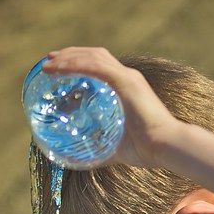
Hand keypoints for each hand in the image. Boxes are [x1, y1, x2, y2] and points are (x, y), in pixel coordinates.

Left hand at [40, 47, 182, 168]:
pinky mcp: (125, 82)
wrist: (165, 146)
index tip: (60, 67)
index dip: (80, 62)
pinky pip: (94, 67)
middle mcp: (128, 77)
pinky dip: (74, 65)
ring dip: (68, 57)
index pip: (101, 65)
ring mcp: (127, 78)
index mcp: (128, 87)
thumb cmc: (146, 150)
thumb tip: (80, 159)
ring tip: (48, 63)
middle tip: (50, 60)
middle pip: (95, 55)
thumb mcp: (116, 146)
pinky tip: (58, 69)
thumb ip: (100, 147)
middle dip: (71, 54)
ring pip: (92, 57)